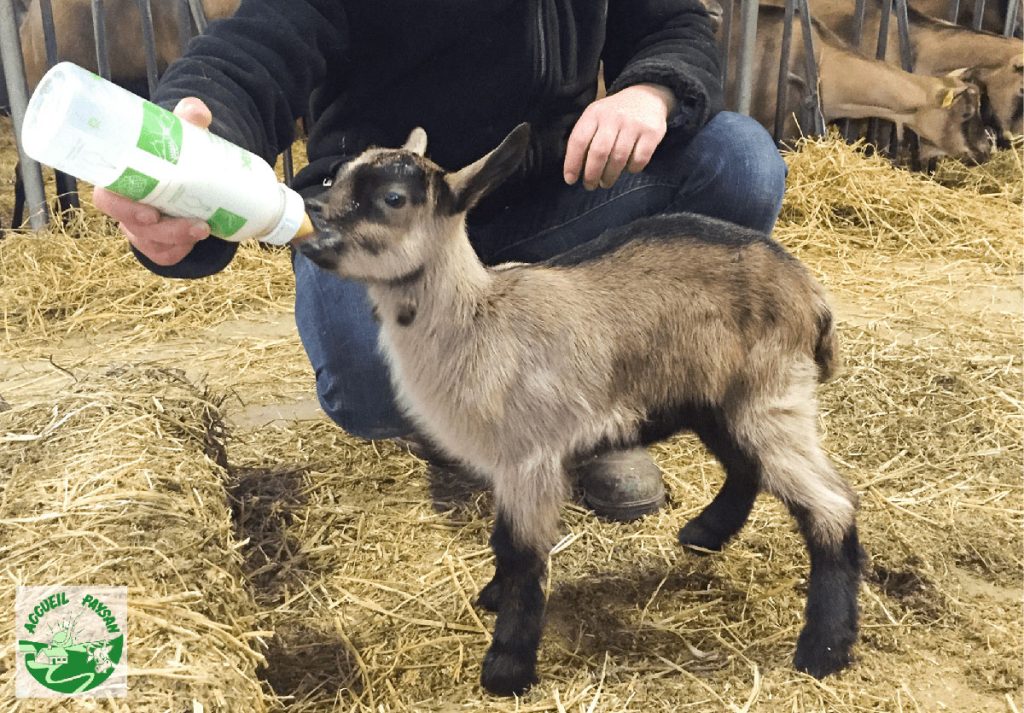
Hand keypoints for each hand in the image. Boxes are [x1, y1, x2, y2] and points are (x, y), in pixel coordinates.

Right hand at [92, 97, 213, 265]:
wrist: (188, 174)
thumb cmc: (171, 153)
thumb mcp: (180, 135)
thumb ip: (187, 119)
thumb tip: (196, 112)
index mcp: (120, 181)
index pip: (107, 199)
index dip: (123, 208)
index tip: (150, 212)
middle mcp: (126, 207)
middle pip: (132, 227)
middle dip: (163, 231)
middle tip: (193, 224)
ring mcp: (139, 228)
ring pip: (151, 243)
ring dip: (179, 240)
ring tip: (205, 228)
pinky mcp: (156, 242)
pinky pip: (164, 255)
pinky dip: (181, 250)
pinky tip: (198, 240)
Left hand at [563, 83, 674, 189]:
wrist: (646, 96)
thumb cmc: (614, 115)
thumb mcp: (596, 118)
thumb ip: (586, 138)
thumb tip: (575, 171)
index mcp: (594, 113)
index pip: (579, 140)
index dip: (572, 163)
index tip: (570, 180)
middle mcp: (613, 117)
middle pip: (599, 152)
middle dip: (592, 174)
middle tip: (589, 186)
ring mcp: (634, 124)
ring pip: (619, 158)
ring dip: (610, 176)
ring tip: (606, 182)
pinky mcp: (652, 132)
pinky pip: (640, 158)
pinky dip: (632, 169)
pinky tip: (628, 169)